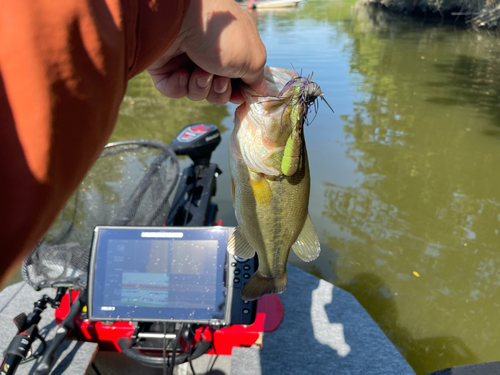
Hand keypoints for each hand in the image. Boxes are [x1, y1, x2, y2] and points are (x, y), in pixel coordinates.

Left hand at [147, 0, 265, 103]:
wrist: (180, 20)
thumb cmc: (221, 36)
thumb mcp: (252, 58)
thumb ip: (258, 77)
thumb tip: (259, 89)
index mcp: (232, 46)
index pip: (239, 78)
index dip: (239, 90)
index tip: (241, 94)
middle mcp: (209, 52)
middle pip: (218, 90)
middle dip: (220, 91)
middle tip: (219, 78)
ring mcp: (185, 59)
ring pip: (198, 93)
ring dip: (201, 87)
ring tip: (199, 72)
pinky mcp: (164, 67)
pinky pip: (175, 91)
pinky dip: (180, 87)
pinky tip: (181, 73)